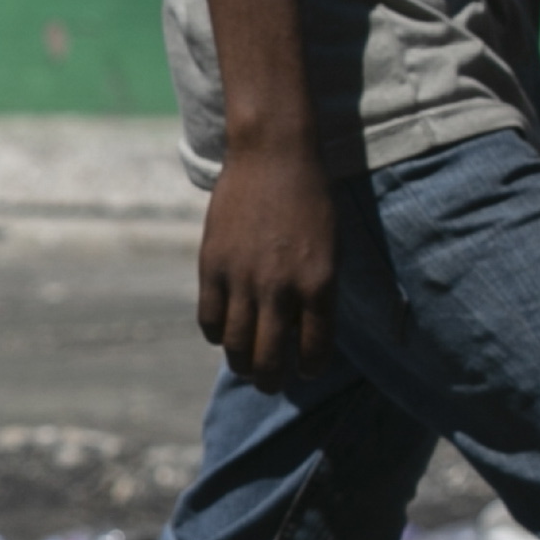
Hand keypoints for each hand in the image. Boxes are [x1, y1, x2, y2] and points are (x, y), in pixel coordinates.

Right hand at [199, 142, 339, 387]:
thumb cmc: (311, 199)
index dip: (310, 368)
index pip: (315, 350)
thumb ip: (319, 292)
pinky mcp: (212, 266)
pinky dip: (216, 334)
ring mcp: (243, 278)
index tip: (306, 370)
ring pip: (236, 346)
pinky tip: (224, 331)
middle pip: (271, 358)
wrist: (274, 155)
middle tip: (272, 384)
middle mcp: (281, 288)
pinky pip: (209, 320)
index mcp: (319, 284)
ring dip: (242, 365)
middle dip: (273, 381)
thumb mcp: (331, 248)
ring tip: (246, 366)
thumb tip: (304, 333)